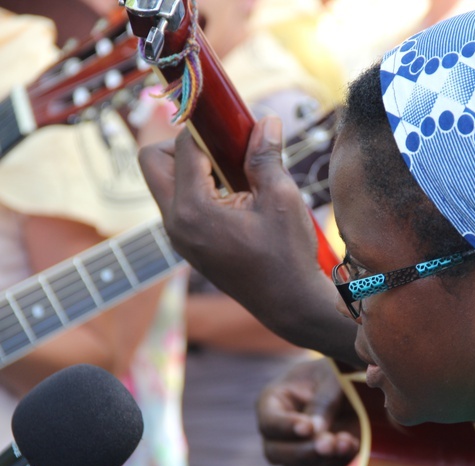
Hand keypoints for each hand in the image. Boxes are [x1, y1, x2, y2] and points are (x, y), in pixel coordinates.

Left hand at [137, 118, 358, 364]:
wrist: (288, 304)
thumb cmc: (287, 255)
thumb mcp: (281, 199)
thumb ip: (265, 157)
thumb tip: (265, 121)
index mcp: (194, 210)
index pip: (181, 148)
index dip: (205, 127)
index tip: (228, 120)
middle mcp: (175, 224)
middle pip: (153, 162)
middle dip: (182, 145)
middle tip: (224, 149)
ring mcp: (178, 237)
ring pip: (164, 183)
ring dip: (191, 168)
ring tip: (234, 174)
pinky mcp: (186, 244)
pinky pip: (178, 204)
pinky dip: (197, 189)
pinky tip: (235, 196)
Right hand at [257, 357, 359, 465]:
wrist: (354, 385)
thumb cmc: (336, 373)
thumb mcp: (331, 378)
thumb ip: (323, 401)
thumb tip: (316, 431)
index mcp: (273, 402)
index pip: (269, 421)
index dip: (285, 427)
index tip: (308, 428)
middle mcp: (279, 431)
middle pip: (275, 452)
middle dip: (303, 451)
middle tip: (329, 443)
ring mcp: (295, 449)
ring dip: (322, 462)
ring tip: (347, 442)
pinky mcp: (315, 462)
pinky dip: (336, 465)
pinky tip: (352, 446)